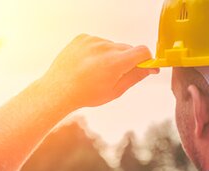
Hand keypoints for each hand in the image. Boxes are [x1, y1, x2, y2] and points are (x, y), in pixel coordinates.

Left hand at [37, 34, 158, 110]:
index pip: (142, 51)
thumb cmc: (86, 94)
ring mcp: (92, 41)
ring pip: (111, 45)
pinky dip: (96, 51)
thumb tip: (150, 68)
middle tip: (115, 74)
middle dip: (126, 60)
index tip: (146, 66)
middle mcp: (105, 47)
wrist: (58, 90)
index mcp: (115, 62)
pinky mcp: (83, 38)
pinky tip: (87, 64)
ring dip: (110, 55)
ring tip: (95, 71)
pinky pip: (97, 42)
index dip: (146, 59)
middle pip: (127, 48)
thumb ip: (135, 77)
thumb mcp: (115, 91)